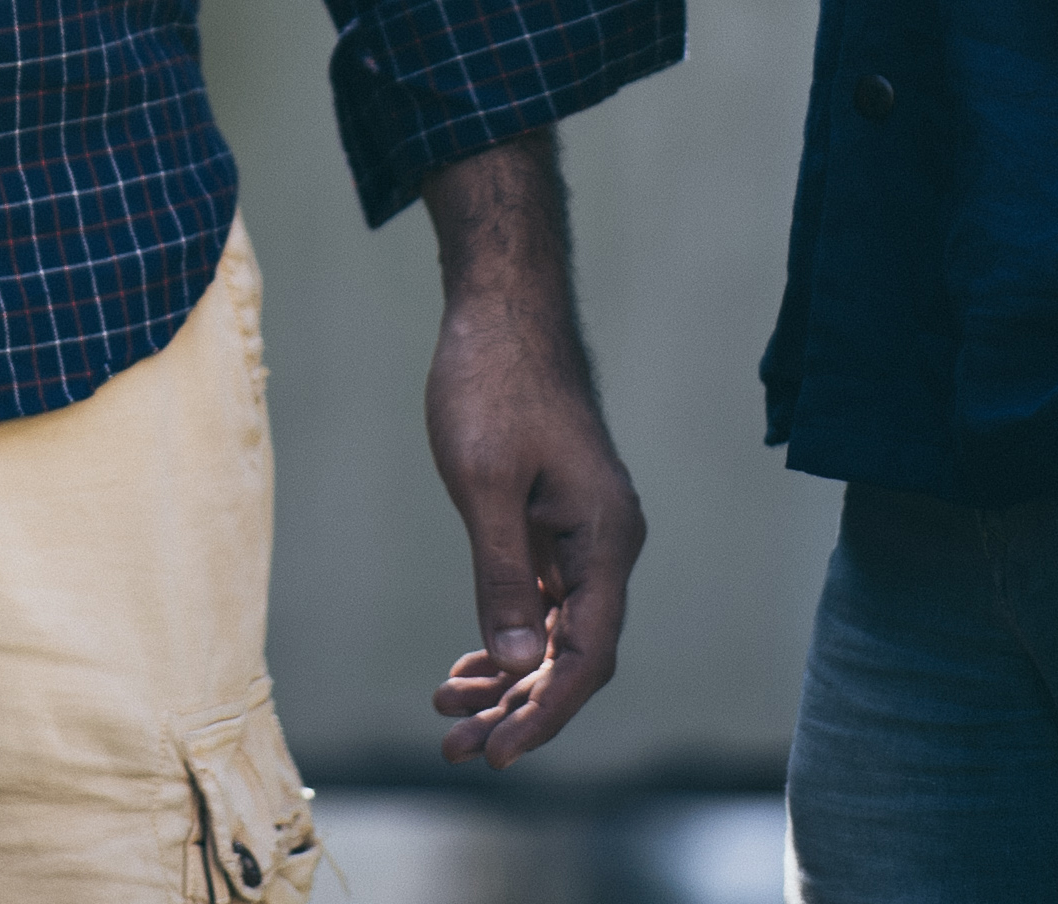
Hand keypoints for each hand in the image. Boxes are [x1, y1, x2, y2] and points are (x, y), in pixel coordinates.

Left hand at [417, 139, 640, 769]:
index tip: (495, 756)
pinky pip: (542, 599)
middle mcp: (608, 541)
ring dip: (508, 680)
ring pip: (557, 632)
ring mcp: (584, 530)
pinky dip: (507, 635)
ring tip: (449, 718)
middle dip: (519, 708)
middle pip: (575, 654)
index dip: (544, 714)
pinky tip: (467, 666)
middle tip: (456, 749)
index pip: (588, 656)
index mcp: (607, 537)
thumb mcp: (485, 482)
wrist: (500, 302)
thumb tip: (517, 666)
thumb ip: (502, 576)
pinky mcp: (557, 518)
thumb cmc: (492, 381)